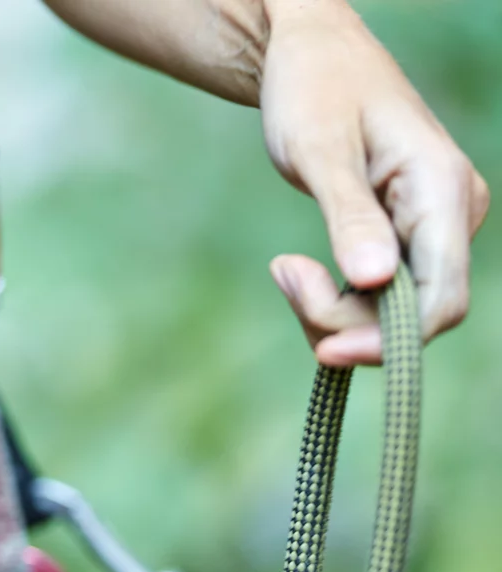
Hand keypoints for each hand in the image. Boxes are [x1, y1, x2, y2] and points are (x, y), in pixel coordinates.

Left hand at [258, 3, 488, 365]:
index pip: (441, 298)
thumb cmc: (315, 89)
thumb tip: (375, 281)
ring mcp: (433, 229)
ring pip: (393, 309)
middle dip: (344, 318)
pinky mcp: (405, 237)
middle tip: (282, 272)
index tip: (324, 350)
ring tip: (282, 266)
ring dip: (332, 308)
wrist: (313, 58)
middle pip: (415, 313)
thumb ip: (348, 215)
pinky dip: (335, 297)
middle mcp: (453, 215)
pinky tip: (295, 271)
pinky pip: (379, 292)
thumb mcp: (320, 149)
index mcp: (443, 190)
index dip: (389, 339)